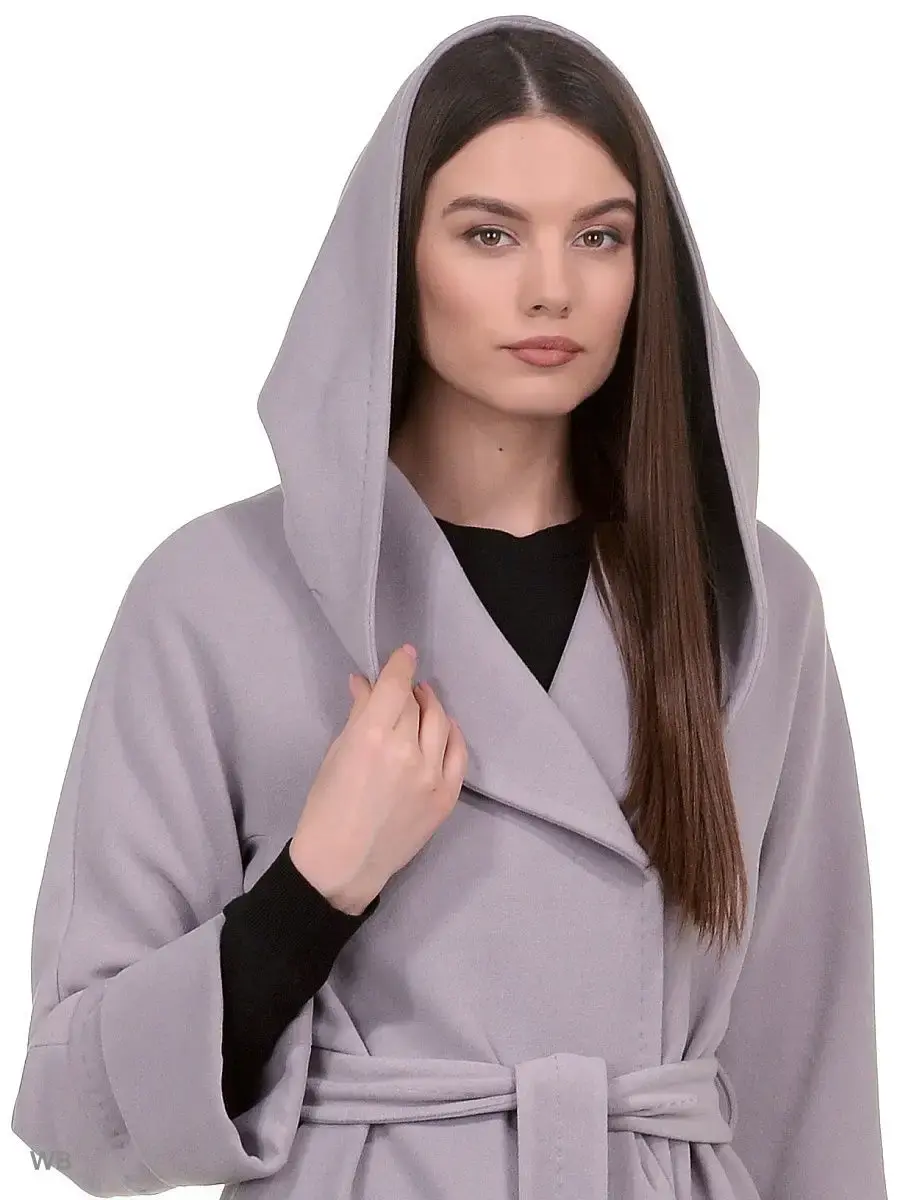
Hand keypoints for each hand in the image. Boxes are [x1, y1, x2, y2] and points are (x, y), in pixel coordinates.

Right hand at [289, 645, 467, 914]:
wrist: (342, 865)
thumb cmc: (326, 808)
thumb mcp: (336, 754)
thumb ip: (358, 715)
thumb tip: (365, 684)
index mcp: (373, 736)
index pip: (395, 686)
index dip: (401, 665)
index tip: (405, 653)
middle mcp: (408, 751)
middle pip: (415, 704)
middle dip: (408, 691)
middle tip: (401, 689)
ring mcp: (432, 775)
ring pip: (441, 723)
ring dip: (432, 707)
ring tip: (422, 703)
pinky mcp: (446, 796)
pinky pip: (458, 754)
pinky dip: (452, 734)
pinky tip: (444, 728)